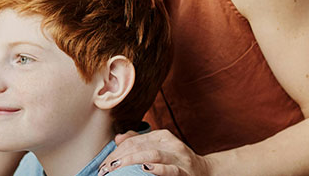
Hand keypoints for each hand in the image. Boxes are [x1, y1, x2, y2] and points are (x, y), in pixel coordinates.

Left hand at [97, 129, 212, 175]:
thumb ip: (139, 142)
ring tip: (117, 167)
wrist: (204, 172)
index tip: (104, 164)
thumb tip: (118, 138)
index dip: (117, 151)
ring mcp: (179, 158)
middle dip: (120, 157)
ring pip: (153, 155)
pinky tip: (144, 169)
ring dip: (132, 161)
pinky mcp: (185, 172)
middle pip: (140, 147)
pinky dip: (156, 169)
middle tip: (106, 168)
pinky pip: (169, 170)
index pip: (134, 140)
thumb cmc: (177, 162)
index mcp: (163, 136)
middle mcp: (171, 144)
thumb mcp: (160, 148)